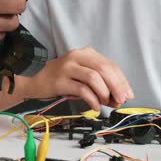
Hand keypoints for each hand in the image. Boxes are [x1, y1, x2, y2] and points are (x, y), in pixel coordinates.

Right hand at [0, 47, 132, 116]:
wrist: (33, 80)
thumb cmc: (60, 79)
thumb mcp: (81, 76)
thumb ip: (99, 83)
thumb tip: (118, 98)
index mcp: (85, 53)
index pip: (110, 65)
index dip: (122, 80)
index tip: (128, 94)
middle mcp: (76, 57)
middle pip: (104, 69)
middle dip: (116, 86)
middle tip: (120, 100)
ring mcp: (67, 68)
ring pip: (93, 78)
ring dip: (104, 93)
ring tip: (106, 104)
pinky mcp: (59, 80)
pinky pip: (81, 90)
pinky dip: (92, 100)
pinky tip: (95, 107)